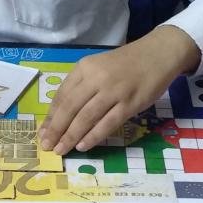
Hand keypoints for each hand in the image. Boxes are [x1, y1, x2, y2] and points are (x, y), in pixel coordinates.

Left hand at [38, 25, 200, 154]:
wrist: (159, 53)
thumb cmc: (126, 63)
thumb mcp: (99, 67)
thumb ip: (82, 86)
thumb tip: (62, 115)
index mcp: (85, 67)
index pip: (62, 95)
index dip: (51, 116)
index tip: (43, 132)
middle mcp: (96, 78)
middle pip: (70, 108)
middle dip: (56, 129)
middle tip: (48, 146)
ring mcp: (113, 91)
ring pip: (86, 117)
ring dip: (71, 136)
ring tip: (62, 149)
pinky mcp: (129, 103)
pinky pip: (107, 123)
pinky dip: (93, 136)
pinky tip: (83, 145)